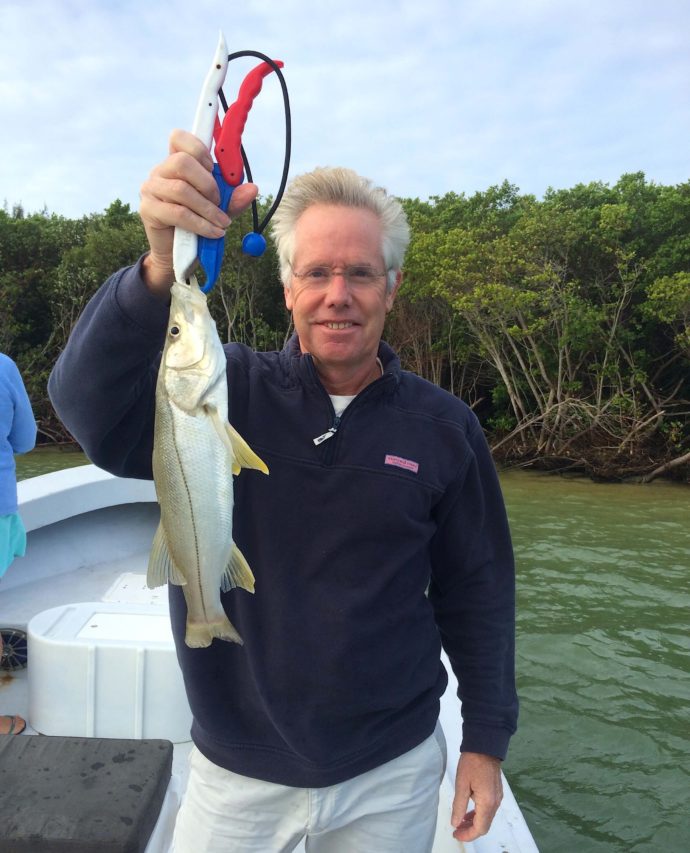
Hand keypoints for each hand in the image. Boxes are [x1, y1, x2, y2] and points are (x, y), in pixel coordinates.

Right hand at [139, 129, 257, 294]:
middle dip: (208, 183)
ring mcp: (151, 190)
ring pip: (181, 189)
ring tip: (222, 223)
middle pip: (182, 162)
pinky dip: (201, 224)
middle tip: (219, 201)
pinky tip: (214, 232)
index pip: (179, 138)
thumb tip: (253, 189)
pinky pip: (178, 213)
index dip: (198, 148)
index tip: (213, 166)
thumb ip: (233, 198)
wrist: (177, 255)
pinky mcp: (149, 210)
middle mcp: (160, 172)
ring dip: (208, 208)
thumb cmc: (197, 225)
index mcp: (175, 163)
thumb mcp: (220, 209)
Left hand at [451, 751, 502, 841]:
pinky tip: (468, 811)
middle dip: (470, 830)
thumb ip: (459, 806)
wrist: (485, 746)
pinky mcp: (497, 792)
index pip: (480, 828)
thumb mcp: (461, 784)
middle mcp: (495, 803)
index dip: (467, 835)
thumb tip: (455, 823)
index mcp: (487, 803)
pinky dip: (479, 814)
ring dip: (474, 822)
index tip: (456, 834)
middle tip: (456, 829)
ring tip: (460, 821)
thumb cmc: (472, 763)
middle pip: (485, 826)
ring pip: (487, 818)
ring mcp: (498, 797)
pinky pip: (489, 809)